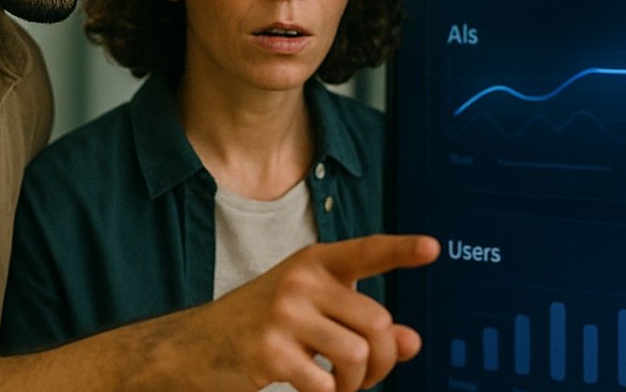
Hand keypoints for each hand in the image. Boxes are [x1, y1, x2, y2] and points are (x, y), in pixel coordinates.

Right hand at [200, 233, 439, 391]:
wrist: (191, 347)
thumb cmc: (260, 326)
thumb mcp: (310, 311)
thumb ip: (361, 322)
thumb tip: (412, 342)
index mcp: (313, 263)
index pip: (366, 251)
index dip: (402, 250)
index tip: (433, 248)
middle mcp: (301, 281)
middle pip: (377, 322)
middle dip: (383, 361)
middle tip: (366, 376)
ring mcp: (283, 314)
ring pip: (358, 356)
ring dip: (357, 384)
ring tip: (340, 386)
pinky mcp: (270, 352)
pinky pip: (327, 384)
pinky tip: (311, 388)